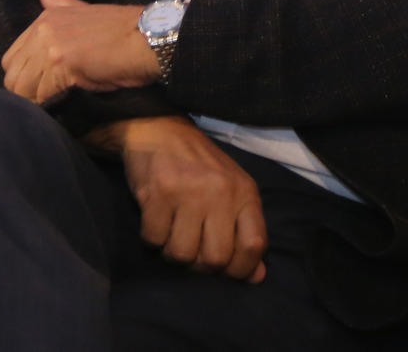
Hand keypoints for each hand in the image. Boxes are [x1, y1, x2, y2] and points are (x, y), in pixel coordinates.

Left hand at [0, 0, 158, 104]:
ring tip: (54, 107)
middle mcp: (43, 28)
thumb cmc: (124, 30)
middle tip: (47, 102)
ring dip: (35, 102)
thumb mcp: (88, 11)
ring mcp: (50, 45)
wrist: (148, 38)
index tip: (42, 88)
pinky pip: (41, 95)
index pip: (12, 57)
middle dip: (25, 92)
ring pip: (21, 88)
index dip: (25, 77)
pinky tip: (63, 106)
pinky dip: (49, 106)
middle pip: (12, 75)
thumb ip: (62, 6)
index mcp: (46, 16)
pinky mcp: (61, 63)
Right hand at [90, 117, 267, 282]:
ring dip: (173, 253)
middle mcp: (220, 191)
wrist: (158, 129)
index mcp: (244, 191)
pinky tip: (155, 220)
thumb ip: (245, 231)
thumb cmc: (199, 166)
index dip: (241, 269)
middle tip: (193, 249)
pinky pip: (154, 240)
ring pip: (182, 255)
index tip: (226, 270)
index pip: (254, 245)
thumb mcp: (231, 191)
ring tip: (172, 233)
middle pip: (216, 259)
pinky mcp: (156, 193)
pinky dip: (152, 238)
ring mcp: (187, 192)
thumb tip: (256, 278)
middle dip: (201, 266)